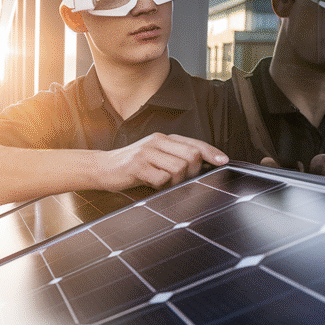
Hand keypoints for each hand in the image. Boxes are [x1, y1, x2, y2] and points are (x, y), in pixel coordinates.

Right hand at [94, 133, 227, 190]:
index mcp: (163, 139)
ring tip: (164, 184)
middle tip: (182, 181)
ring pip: (179, 168)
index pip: (194, 143)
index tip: (223, 161)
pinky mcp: (137, 165)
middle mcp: (156, 142)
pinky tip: (152, 185)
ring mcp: (146, 152)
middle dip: (193, 173)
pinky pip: (162, 178)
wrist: (101, 168)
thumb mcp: (154, 157)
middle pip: (191, 155)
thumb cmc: (131, 166)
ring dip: (176, 182)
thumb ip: (174, 158)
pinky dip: (161, 186)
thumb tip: (201, 168)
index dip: (211, 152)